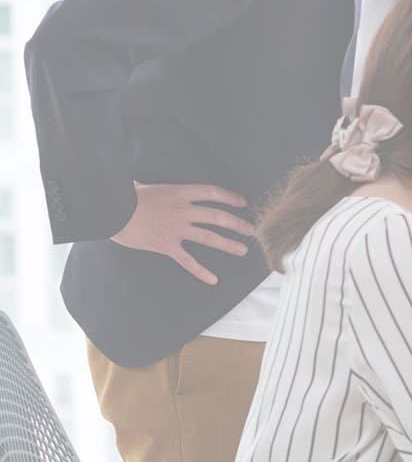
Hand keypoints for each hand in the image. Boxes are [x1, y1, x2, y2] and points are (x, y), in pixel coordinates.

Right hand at [110, 182, 253, 285]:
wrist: (110, 211)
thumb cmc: (124, 196)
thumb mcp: (145, 185)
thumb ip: (156, 188)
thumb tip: (145, 182)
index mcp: (179, 193)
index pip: (212, 193)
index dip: (229, 197)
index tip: (242, 202)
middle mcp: (182, 210)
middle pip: (217, 216)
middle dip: (237, 223)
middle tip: (251, 230)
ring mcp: (175, 229)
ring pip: (208, 237)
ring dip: (228, 244)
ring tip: (242, 250)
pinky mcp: (166, 245)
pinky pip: (187, 260)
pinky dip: (201, 271)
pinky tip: (213, 279)